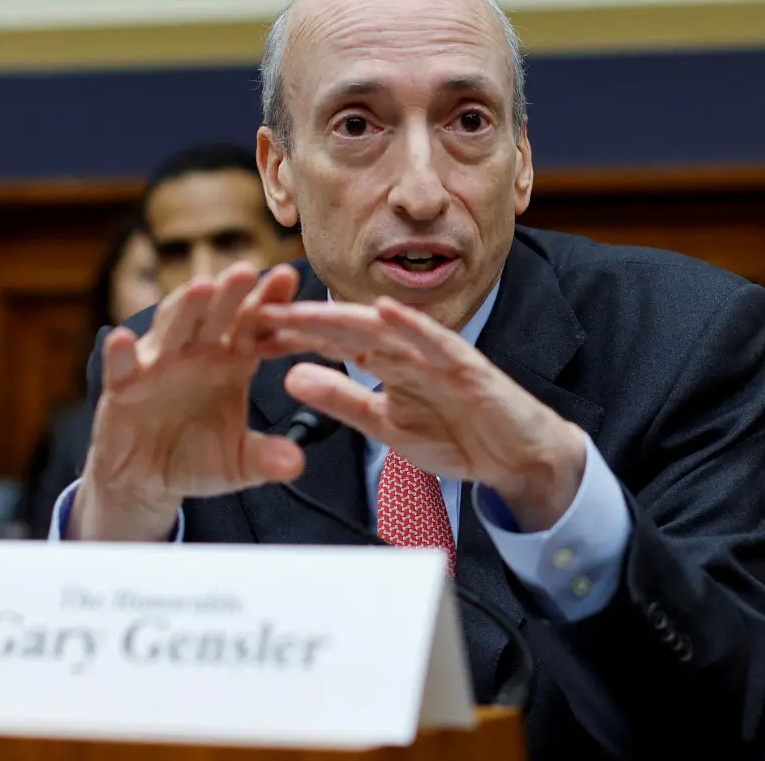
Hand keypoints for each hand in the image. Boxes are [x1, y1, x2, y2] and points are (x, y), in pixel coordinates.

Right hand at [70, 263, 305, 541]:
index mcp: (231, 360)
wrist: (148, 480)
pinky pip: (121, 367)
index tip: (288, 277)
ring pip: (171, 329)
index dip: (268, 301)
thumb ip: (267, 458)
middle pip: (214, 316)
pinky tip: (124, 338)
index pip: (252, 324)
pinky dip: (121, 352)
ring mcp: (157, 365)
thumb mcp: (239, 463)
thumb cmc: (199, 458)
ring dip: (184, 308)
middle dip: (229, 293)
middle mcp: (195, 353)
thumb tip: (296, 465)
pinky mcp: (122, 386)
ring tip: (200, 287)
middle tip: (246, 270)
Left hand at [255, 296, 586, 531]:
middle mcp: (410, 349)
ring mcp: (439, 354)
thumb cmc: (458, 436)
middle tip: (259, 307)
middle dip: (305, 318)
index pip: (332, 341)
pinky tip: (384, 310)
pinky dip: (412, 324)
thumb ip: (343, 400)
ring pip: (385, 328)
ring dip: (345, 314)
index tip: (247, 328)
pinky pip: (438, 341)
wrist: (517, 457)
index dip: (292, 334)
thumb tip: (291, 377)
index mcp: (388, 362)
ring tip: (304, 306)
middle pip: (350, 327)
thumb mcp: (385, 424)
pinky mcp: (468, 366)